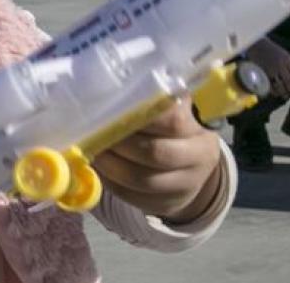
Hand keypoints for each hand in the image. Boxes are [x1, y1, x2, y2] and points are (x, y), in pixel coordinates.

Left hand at [94, 98, 222, 223]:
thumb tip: (107, 86)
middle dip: (118, 142)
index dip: (137, 114)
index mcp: (198, 125)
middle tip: (93, 131)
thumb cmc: (170, 125)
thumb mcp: (170, 106)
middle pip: (154, 153)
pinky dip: (110, 183)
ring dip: (110, 165)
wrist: (192, 163)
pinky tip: (98, 168)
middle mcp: (198, 156)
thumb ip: (149, 98)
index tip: (110, 107)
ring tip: (91, 150)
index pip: (171, 119)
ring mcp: (185, 184)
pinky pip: (134, 197)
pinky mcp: (168, 204)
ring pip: (141, 179)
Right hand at [246, 38, 289, 98]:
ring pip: (280, 86)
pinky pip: (270, 86)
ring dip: (284, 94)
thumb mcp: (286, 57)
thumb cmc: (274, 52)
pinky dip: (275, 92)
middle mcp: (280, 65)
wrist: (256, 45)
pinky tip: (277, 93)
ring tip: (286, 96)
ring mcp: (270, 69)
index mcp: (288, 60)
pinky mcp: (262, 73)